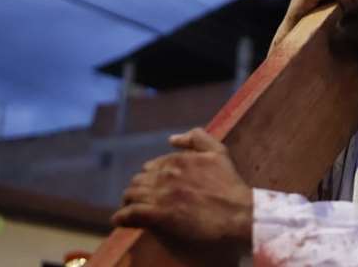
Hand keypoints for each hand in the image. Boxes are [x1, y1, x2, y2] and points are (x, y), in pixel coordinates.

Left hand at [111, 128, 252, 251]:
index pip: (151, 167)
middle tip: (139, 200)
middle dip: (137, 189)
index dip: (150, 178)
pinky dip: (123, 217)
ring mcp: (162, 194)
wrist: (238, 213)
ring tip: (128, 210)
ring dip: (128, 202)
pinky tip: (119, 220)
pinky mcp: (160, 215)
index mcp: (178, 160)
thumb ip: (196, 138)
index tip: (152, 187)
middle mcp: (167, 174)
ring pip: (132, 195)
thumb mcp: (218, 152)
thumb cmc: (230, 185)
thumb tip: (172, 139)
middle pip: (138, 181)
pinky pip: (132, 213)